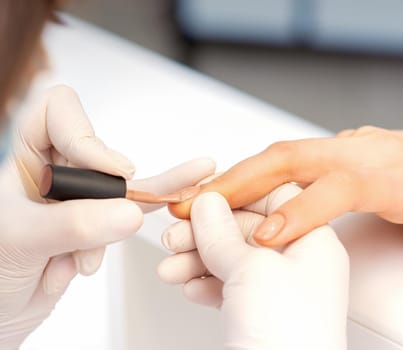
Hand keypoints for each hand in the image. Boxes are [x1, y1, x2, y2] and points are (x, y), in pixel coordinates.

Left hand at [0, 86, 215, 347]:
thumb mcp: (20, 242)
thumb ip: (73, 225)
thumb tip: (128, 212)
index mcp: (25, 160)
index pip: (56, 114)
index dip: (86, 136)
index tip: (112, 172)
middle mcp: (55, 174)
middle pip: (99, 153)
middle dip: (110, 190)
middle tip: (117, 214)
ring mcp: (81, 200)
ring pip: (124, 184)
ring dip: (137, 204)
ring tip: (179, 195)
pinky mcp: (100, 226)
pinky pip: (135, 208)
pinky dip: (159, 201)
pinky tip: (187, 187)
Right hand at [159, 186, 348, 349]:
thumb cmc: (289, 338)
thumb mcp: (251, 270)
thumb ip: (223, 233)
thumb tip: (207, 204)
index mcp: (312, 241)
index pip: (272, 198)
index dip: (233, 194)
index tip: (200, 197)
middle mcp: (299, 263)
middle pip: (245, 229)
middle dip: (205, 232)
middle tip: (175, 234)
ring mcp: (280, 290)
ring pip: (232, 259)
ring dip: (197, 259)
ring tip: (171, 265)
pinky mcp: (261, 314)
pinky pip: (229, 287)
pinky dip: (205, 284)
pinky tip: (189, 285)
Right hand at [169, 112, 402, 274]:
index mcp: (391, 173)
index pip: (340, 186)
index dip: (301, 210)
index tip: (264, 238)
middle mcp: (356, 154)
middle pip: (291, 158)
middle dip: (241, 183)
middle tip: (199, 208)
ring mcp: (336, 150)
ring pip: (276, 157)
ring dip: (233, 178)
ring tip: (194, 203)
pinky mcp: (323, 155)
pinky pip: (277, 163)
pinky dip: (245, 178)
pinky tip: (220, 196)